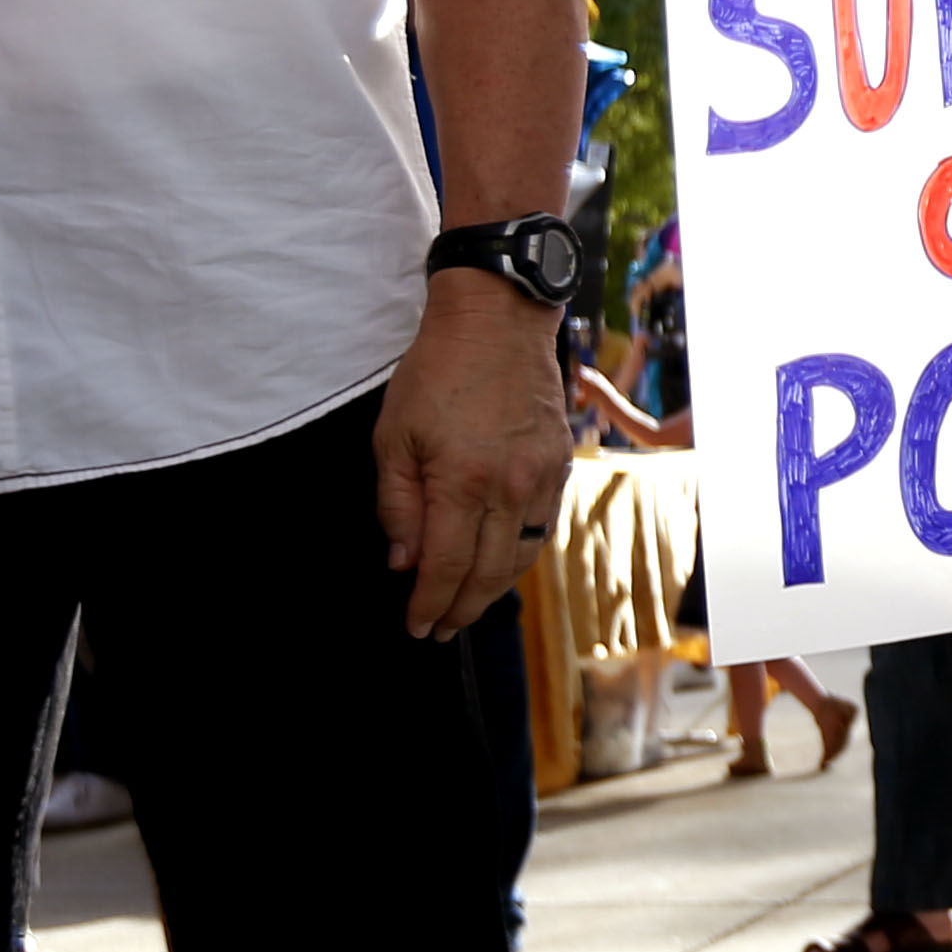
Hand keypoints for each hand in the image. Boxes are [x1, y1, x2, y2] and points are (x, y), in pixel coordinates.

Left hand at [376, 275, 572, 638]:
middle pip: (487, 574)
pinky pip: (542, 527)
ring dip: (493, 590)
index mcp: (461, 482)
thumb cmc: (436, 373)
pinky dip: (520, 555)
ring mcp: (540, 479)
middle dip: (460, 609)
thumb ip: (397, 503)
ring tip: (468, 605)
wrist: (497, 322)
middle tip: (439, 629)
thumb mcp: (393, 435)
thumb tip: (403, 560)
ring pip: (520, 557)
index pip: (445, 566)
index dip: (429, 604)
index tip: (416, 626)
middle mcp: (508, 489)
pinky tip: (502, 563)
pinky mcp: (558, 465)